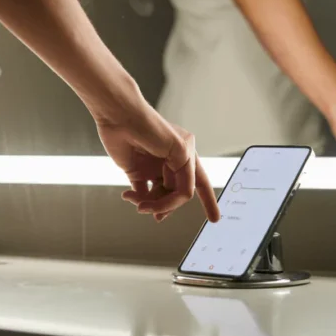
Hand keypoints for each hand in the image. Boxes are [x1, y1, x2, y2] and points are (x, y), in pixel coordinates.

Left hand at [93, 103, 219, 222]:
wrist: (120, 116)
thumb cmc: (150, 126)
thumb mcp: (178, 149)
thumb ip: (184, 173)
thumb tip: (179, 195)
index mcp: (186, 154)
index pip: (201, 183)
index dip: (209, 201)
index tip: (215, 220)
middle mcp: (171, 162)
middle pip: (176, 194)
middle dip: (167, 206)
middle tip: (156, 215)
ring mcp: (153, 167)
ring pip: (158, 196)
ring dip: (150, 203)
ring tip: (138, 204)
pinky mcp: (135, 170)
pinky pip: (141, 192)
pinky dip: (136, 198)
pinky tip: (128, 196)